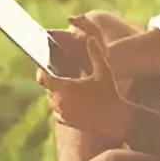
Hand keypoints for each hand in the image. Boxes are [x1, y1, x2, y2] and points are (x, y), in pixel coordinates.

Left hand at [40, 16, 131, 139]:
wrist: (116, 120)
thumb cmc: (110, 93)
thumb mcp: (104, 71)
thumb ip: (95, 54)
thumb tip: (90, 39)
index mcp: (66, 87)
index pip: (46, 78)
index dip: (44, 72)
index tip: (45, 68)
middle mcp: (61, 101)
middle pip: (49, 89)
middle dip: (53, 84)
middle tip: (58, 77)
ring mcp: (62, 113)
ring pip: (52, 101)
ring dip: (56, 95)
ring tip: (66, 89)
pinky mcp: (66, 121)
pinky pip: (57, 112)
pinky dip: (61, 107)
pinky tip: (70, 102)